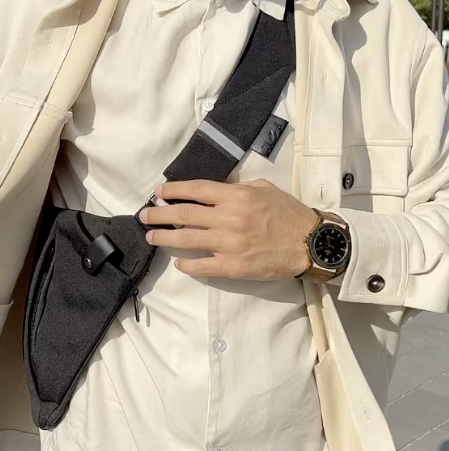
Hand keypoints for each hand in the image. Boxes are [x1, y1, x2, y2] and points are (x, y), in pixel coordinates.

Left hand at [139, 179, 318, 280]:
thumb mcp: (263, 188)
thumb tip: (212, 189)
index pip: (195, 190)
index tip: (158, 192)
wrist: (310, 243)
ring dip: (165, 237)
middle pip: (184, 214)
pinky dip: (187, 264)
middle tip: (144, 215)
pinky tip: (178, 262)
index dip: (173, 190)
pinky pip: (203, 266)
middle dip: (159, 214)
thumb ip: (237, 187)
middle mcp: (228, 218)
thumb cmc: (288, 212)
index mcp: (236, 196)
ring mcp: (229, 244)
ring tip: (151, 237)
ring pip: (187, 239)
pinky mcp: (234, 266)